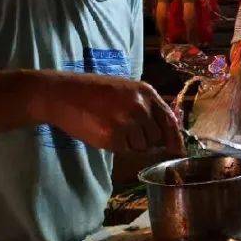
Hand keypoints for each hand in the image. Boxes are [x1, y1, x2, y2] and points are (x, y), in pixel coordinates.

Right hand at [40, 73, 185, 155]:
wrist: (62, 94)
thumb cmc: (94, 92)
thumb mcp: (126, 90)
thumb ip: (146, 106)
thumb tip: (165, 134)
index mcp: (146, 92)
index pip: (169, 120)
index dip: (175, 138)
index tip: (178, 150)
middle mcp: (140, 107)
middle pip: (156, 137)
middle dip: (145, 140)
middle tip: (126, 131)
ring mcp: (126, 122)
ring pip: (141, 146)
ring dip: (130, 144)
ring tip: (112, 128)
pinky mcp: (112, 137)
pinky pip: (125, 151)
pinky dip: (117, 147)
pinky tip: (104, 132)